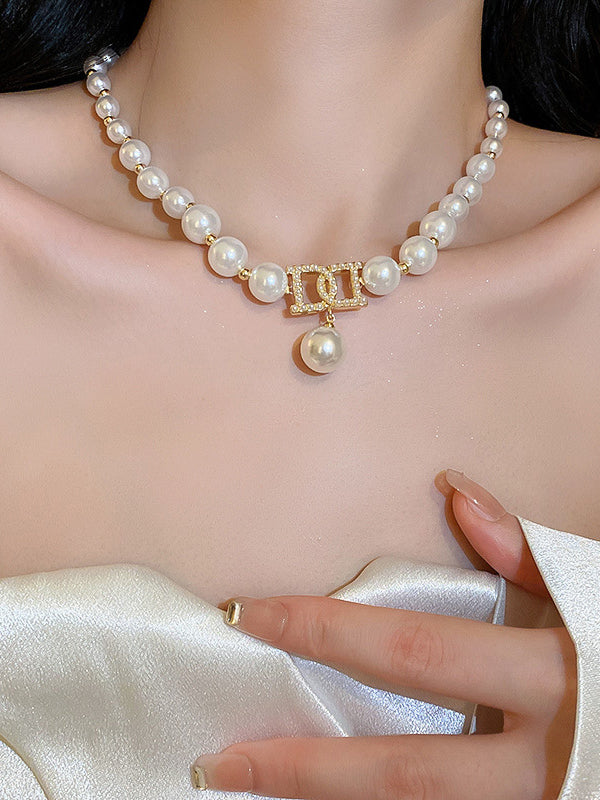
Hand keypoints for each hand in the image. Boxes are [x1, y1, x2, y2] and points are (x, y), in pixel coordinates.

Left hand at [191, 469, 576, 799]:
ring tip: (252, 790)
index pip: (412, 653)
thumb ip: (529, 554)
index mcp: (551, 679)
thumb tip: (456, 492)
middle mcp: (538, 762)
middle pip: (402, 771)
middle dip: (302, 768)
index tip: (247, 615)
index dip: (325, 631)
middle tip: (217, 761)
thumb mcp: (599, 595)